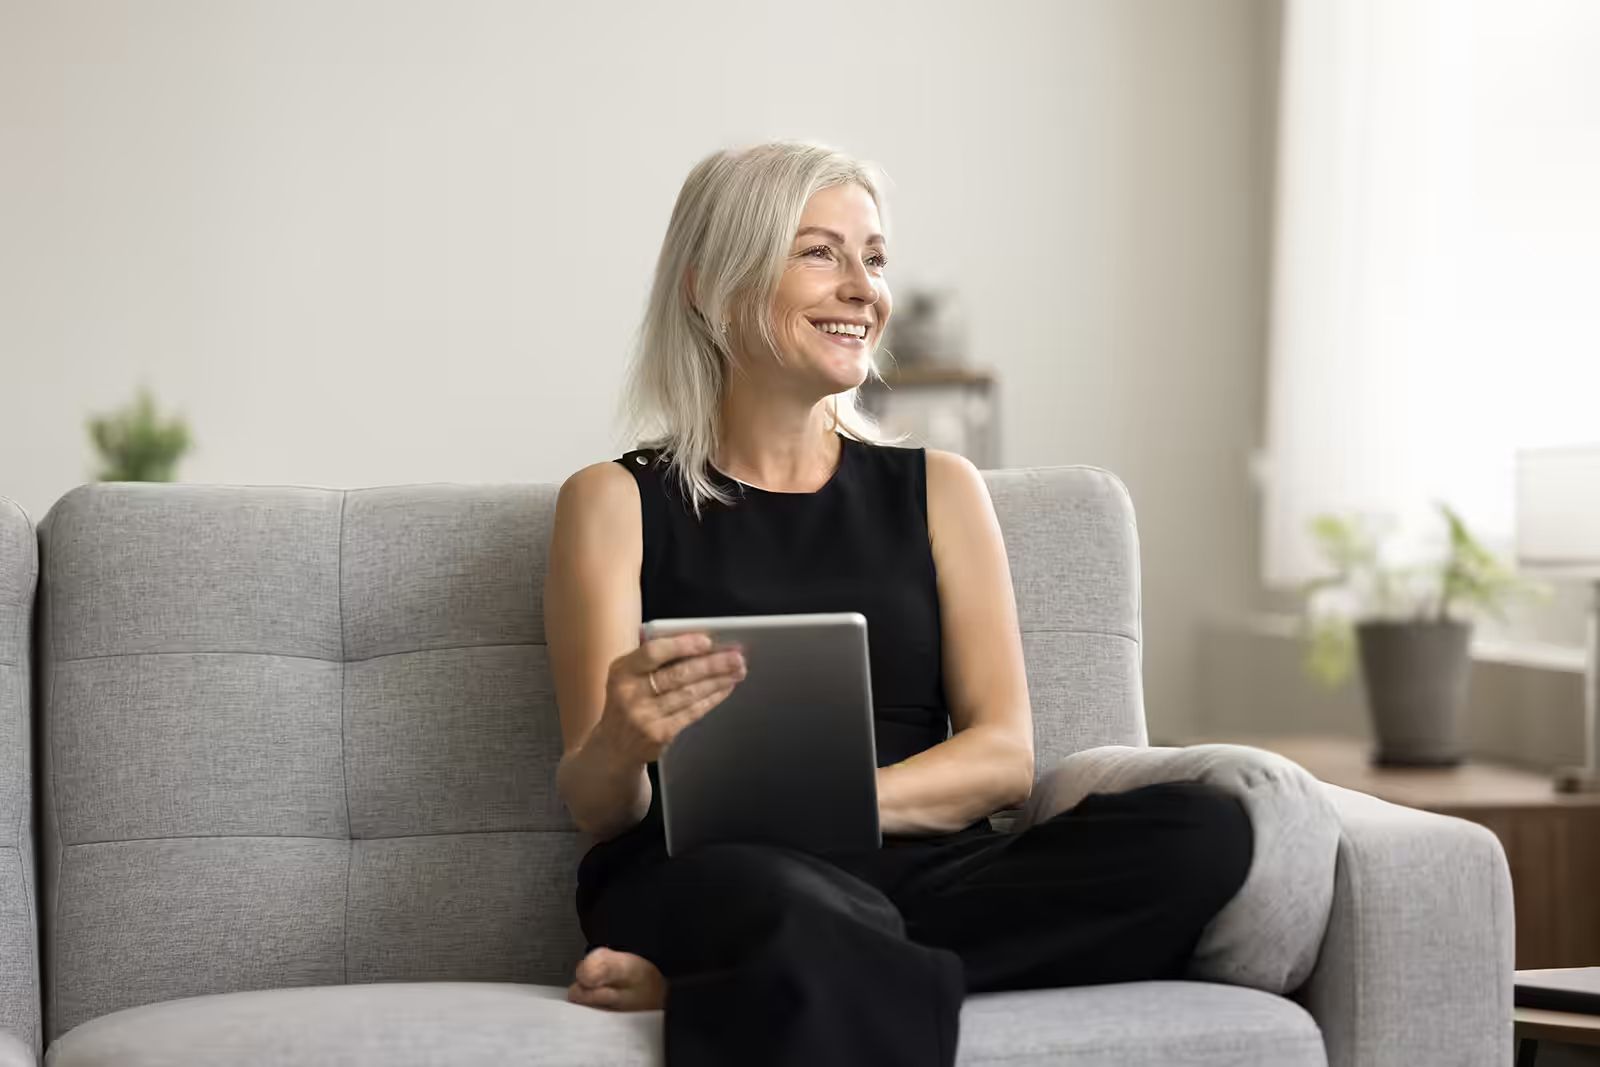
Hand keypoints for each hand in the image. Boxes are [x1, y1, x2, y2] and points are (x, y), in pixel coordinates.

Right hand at [592, 630, 747, 765]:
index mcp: (622, 671)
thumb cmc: (626, 700)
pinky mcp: (660, 734)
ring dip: (718, 680)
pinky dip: (712, 699)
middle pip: (678, 675)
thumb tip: (693, 639)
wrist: (613, 746)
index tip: (706, 641)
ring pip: (690, 694)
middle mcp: (631, 694)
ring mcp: (645, 717)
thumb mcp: (626, 675)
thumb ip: (650, 656)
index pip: (652, 653)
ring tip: (737, 670)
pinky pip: (692, 712)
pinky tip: (725, 688)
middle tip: (736, 656)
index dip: (681, 645)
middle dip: (712, 664)